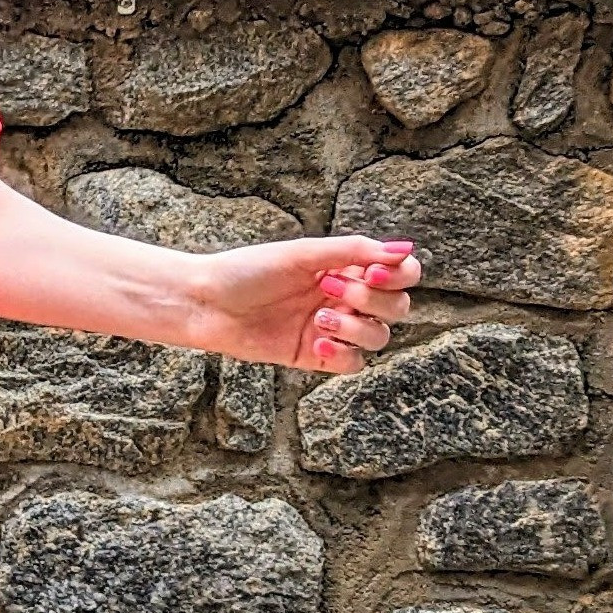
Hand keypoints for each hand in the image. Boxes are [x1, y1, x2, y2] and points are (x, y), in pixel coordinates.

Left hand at [204, 236, 421, 372]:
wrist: (208, 303)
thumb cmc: (249, 270)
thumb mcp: (303, 253)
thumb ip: (354, 251)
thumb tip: (405, 248)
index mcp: (345, 268)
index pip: (400, 274)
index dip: (398, 276)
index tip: (371, 273)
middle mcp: (345, 298)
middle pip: (396, 307)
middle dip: (372, 300)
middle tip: (331, 290)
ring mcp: (331, 328)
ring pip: (378, 337)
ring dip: (356, 328)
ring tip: (319, 317)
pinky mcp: (315, 356)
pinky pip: (352, 363)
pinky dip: (342, 354)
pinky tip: (316, 344)